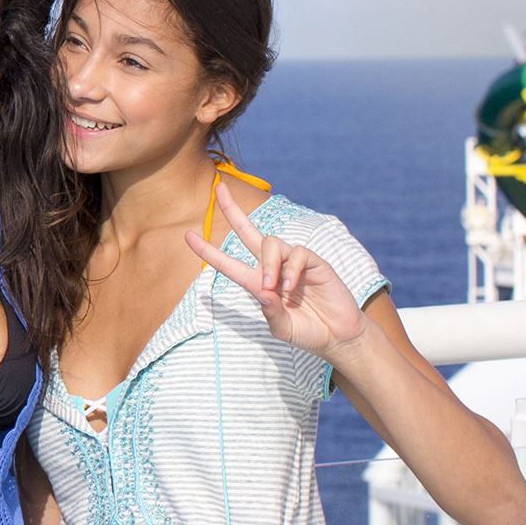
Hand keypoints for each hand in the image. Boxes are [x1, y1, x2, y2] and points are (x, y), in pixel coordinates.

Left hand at [184, 183, 368, 356]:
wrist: (338, 336)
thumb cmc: (307, 332)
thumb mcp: (282, 328)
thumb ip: (270, 312)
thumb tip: (263, 291)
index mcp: (258, 283)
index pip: (229, 263)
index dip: (208, 250)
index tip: (187, 235)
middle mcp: (273, 267)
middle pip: (248, 230)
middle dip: (232, 209)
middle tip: (218, 188)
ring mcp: (293, 262)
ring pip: (270, 243)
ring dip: (267, 264)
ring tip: (273, 288)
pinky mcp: (314, 262)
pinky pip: (297, 254)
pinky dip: (291, 270)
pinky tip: (292, 288)